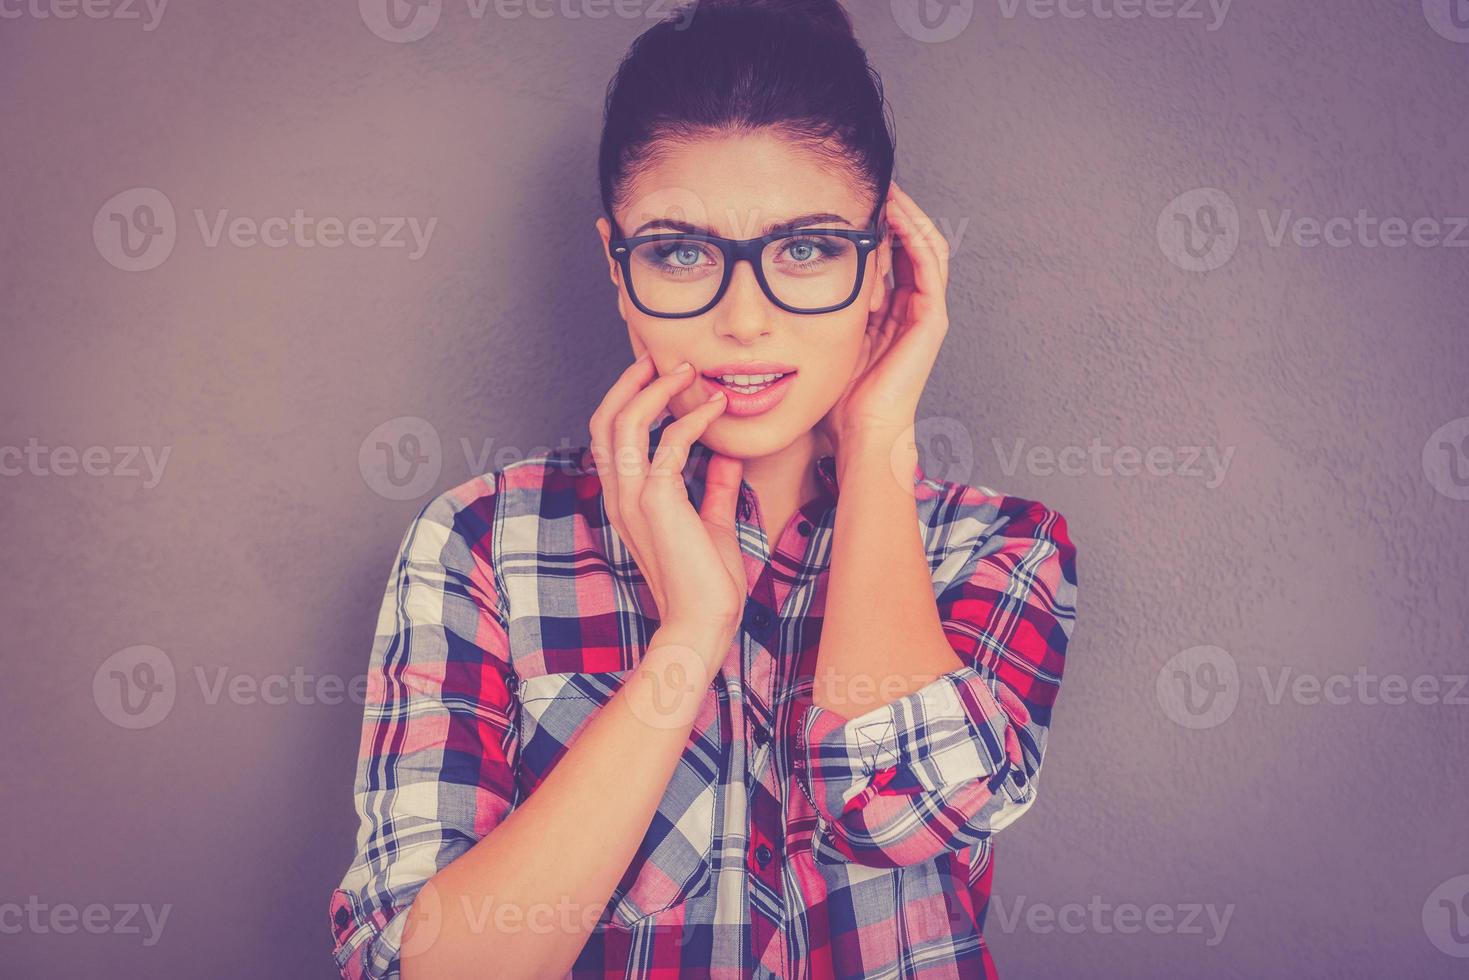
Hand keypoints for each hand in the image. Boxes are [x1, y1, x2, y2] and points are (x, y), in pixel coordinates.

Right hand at [588, 356, 747, 652]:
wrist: (704, 622)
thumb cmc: (708, 582)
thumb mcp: (714, 524)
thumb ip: (715, 490)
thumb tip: (727, 459)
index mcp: (626, 499)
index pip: (609, 437)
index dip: (627, 399)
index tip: (658, 375)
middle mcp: (620, 494)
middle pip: (605, 420)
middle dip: (630, 382)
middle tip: (660, 358)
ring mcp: (633, 498)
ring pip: (624, 423)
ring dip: (656, 390)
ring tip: (687, 372)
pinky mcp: (656, 502)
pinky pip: (669, 444)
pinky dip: (693, 419)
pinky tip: (718, 409)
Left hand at [817, 180, 950, 462]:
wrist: (860, 433)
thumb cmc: (836, 400)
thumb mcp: (817, 342)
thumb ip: (809, 315)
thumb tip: (768, 287)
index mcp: (888, 315)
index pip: (889, 256)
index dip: (875, 227)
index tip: (850, 201)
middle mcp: (911, 310)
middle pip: (910, 245)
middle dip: (893, 213)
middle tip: (871, 183)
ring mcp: (925, 314)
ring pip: (924, 247)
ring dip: (906, 215)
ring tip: (886, 187)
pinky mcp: (931, 320)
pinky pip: (929, 264)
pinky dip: (914, 234)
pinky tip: (895, 214)